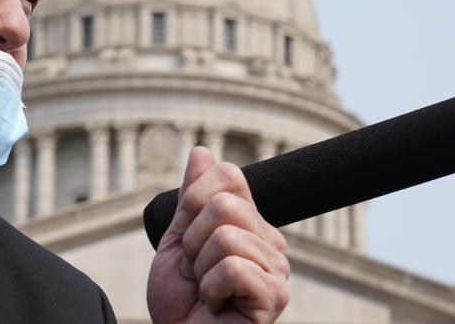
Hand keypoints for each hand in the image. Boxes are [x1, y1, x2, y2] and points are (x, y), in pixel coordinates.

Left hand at [146, 146, 289, 323]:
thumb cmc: (181, 302)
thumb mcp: (177, 240)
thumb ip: (191, 197)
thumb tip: (202, 151)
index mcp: (249, 221)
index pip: (228, 175)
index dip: (192, 202)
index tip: (185, 238)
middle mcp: (269, 240)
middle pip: (222, 204)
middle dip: (192, 241)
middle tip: (195, 272)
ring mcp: (277, 268)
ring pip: (225, 236)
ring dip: (200, 268)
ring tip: (207, 291)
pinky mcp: (275, 295)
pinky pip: (232, 266)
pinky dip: (211, 287)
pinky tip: (217, 304)